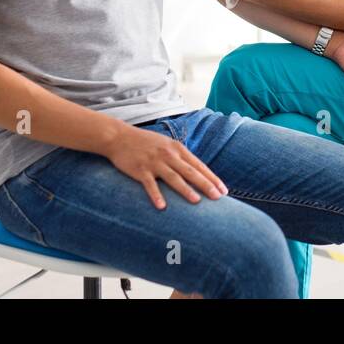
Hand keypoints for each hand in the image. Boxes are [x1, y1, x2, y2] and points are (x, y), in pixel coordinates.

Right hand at [101, 122, 226, 209]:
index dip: (212, 178)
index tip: (223, 190)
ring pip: (173, 177)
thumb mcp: (167, 145)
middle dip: (205, 185)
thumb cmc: (146, 143)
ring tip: (197, 201)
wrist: (119, 137)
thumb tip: (197, 172)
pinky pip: (150, 185)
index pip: (199, 165)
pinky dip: (156, 195)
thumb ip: (181, 157)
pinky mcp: (140, 170)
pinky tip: (162, 207)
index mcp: (177, 149)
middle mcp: (168, 155)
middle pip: (190, 172)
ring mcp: (154, 162)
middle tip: (218, 197)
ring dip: (185, 189)